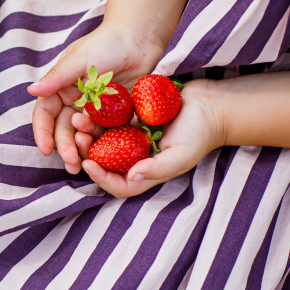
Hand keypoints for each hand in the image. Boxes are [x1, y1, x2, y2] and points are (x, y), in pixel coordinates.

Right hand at [27, 22, 165, 173]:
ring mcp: (95, 110)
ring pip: (84, 136)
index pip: (45, 114)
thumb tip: (31, 90)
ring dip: (83, 150)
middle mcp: (74, 102)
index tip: (46, 149)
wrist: (140, 37)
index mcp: (60, 89)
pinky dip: (104, 145)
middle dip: (65, 147)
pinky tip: (106, 158)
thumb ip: (56, 77)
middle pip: (64, 130)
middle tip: (72, 163)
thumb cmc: (106, 43)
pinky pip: (107, 134)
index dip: (43, 132)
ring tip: (85, 164)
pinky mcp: (115, 115)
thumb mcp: (79, 60)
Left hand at [79, 79, 225, 197]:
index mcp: (146, 172)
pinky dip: (100, 114)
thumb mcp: (183, 155)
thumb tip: (132, 175)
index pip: (119, 184)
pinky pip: (110, 118)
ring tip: (79, 118)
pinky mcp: (132, 117)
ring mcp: (132, 137)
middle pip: (105, 161)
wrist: (211, 104)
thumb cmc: (201, 133)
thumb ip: (158, 168)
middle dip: (89, 151)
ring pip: (103, 138)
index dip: (101, 178)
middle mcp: (136, 157)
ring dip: (90, 130)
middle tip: (78, 136)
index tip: (88, 163)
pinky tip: (90, 105)